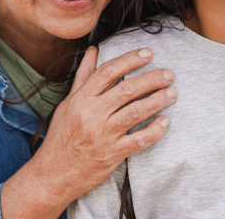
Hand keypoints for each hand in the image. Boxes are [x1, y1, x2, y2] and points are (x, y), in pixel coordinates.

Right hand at [1, 46, 175, 217]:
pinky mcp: (111, 155)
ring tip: (172, 93)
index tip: (148, 53)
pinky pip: (138, 141)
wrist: (52, 175)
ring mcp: (102, 136)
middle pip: (127, 90)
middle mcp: (92, 115)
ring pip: (136, 112)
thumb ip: (84, 75)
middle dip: (152, 79)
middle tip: (169, 74)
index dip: (130, 59)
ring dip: (158, 100)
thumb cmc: (61, 135)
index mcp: (81, 99)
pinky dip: (154, 130)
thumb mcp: (68, 102)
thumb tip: (93, 50)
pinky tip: (165, 121)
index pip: (108, 72)